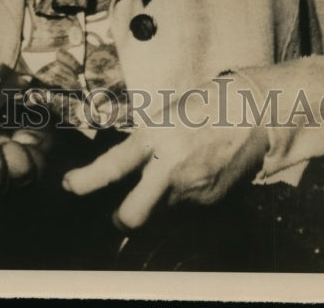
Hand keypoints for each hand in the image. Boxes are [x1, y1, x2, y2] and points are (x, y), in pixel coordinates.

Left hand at [61, 82, 267, 231]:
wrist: (254, 112)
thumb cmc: (206, 104)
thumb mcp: (166, 114)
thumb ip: (145, 140)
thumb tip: (124, 165)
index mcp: (156, 136)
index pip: (113, 165)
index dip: (86, 180)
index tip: (70, 185)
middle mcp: (170, 167)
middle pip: (133, 215)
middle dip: (122, 219)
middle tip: (119, 214)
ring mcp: (192, 188)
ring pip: (161, 214)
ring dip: (159, 205)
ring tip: (173, 176)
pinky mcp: (210, 200)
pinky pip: (186, 209)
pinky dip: (184, 198)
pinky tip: (196, 174)